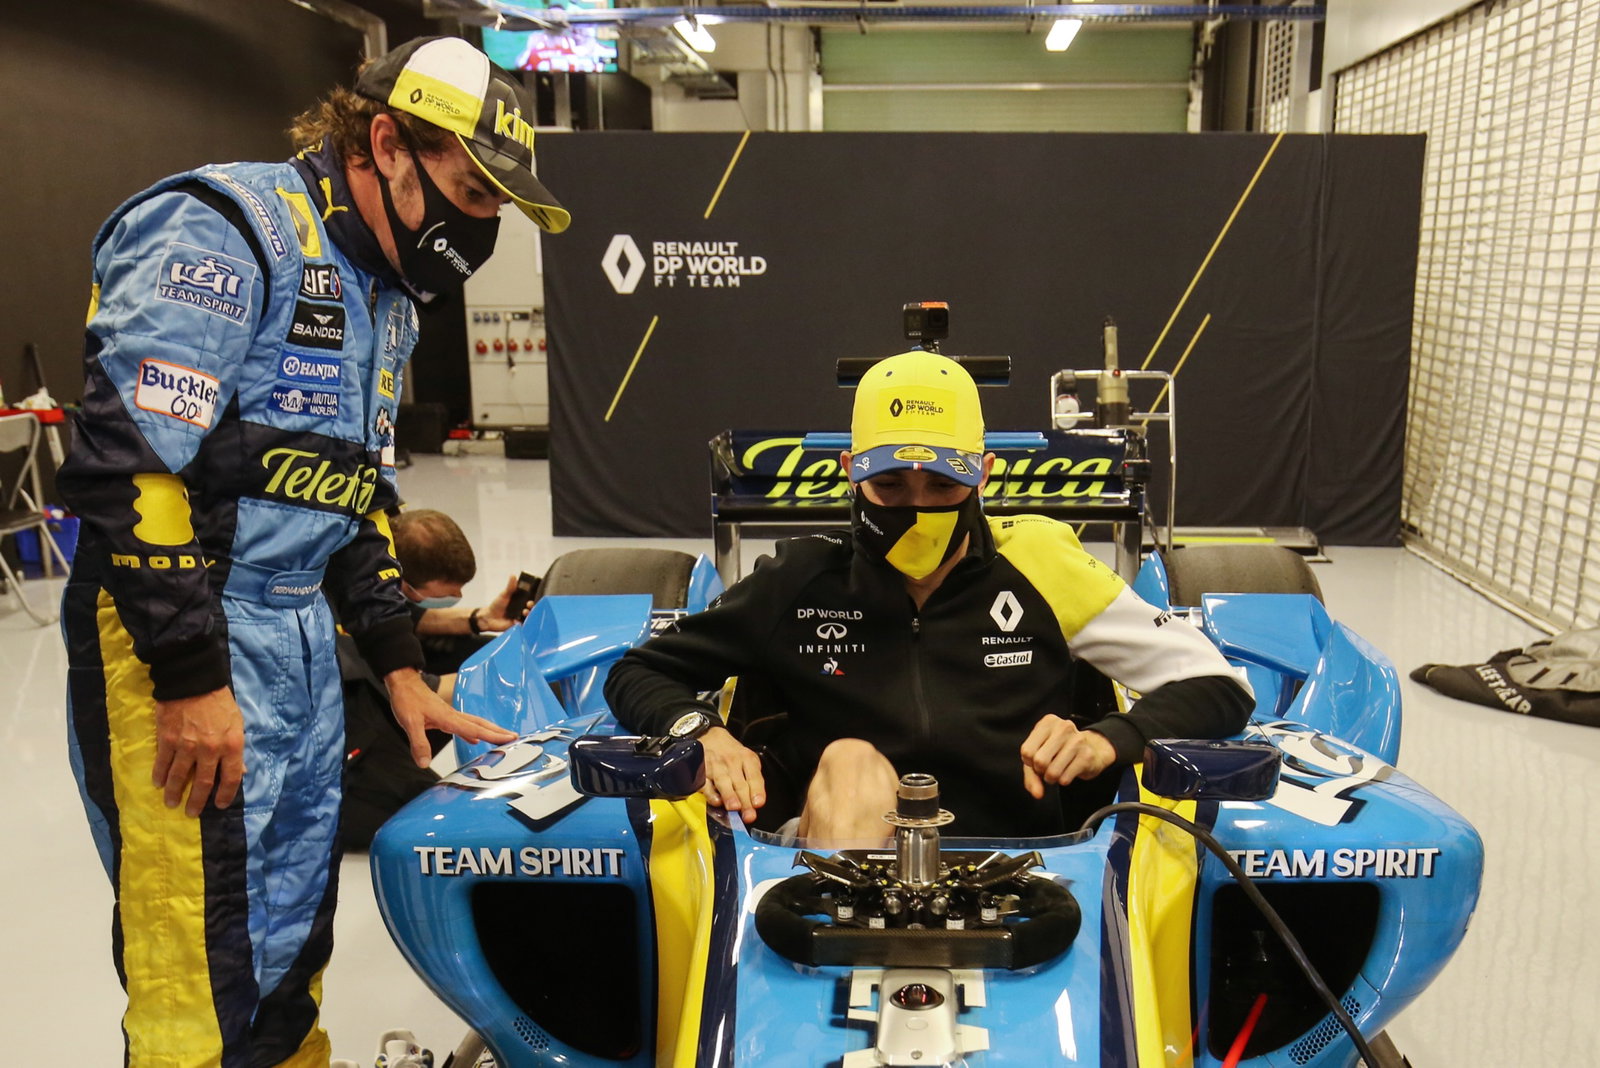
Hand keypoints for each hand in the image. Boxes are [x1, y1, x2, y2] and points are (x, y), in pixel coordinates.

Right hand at [153, 687, 245, 816]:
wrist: (194, 682)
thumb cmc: (219, 702)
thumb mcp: (237, 724)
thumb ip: (236, 749)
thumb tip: (239, 771)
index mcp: (231, 745)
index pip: (231, 778)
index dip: (225, 794)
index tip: (219, 805)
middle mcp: (210, 749)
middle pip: (204, 783)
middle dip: (197, 801)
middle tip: (191, 812)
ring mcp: (187, 746)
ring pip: (180, 777)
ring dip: (175, 792)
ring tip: (171, 803)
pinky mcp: (168, 740)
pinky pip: (163, 763)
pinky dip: (160, 775)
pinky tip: (158, 783)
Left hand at [386, 668, 516, 767]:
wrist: (403, 683)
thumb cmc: (407, 699)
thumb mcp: (409, 723)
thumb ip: (419, 744)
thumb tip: (425, 763)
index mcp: (448, 718)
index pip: (475, 729)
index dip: (492, 736)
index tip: (509, 739)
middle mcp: (453, 715)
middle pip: (481, 724)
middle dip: (499, 732)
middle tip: (516, 738)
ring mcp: (450, 715)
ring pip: (475, 723)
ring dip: (490, 731)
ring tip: (503, 738)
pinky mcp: (445, 715)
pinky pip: (464, 725)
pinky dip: (473, 732)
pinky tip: (474, 739)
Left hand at [481, 573, 529, 631]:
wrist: (489, 618)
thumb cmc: (496, 606)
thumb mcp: (504, 595)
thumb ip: (510, 587)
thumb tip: (513, 575)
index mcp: (519, 602)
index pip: (529, 600)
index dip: (532, 600)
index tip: (530, 599)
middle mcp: (521, 610)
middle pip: (531, 609)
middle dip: (532, 607)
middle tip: (529, 605)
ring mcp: (520, 618)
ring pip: (529, 617)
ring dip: (529, 614)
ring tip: (524, 612)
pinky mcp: (518, 625)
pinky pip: (523, 625)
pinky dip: (522, 623)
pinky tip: (518, 621)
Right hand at [698, 726, 764, 819]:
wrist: (710, 736)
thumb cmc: (731, 753)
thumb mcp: (748, 760)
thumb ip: (753, 780)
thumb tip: (754, 802)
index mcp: (747, 759)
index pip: (754, 776)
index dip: (757, 791)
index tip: (758, 803)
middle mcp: (732, 762)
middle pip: (740, 783)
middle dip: (745, 801)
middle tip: (749, 815)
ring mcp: (715, 766)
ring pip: (723, 782)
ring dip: (729, 796)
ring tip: (734, 808)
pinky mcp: (701, 771)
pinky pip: (705, 783)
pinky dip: (710, 793)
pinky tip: (716, 800)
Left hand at [1019, 714, 1116, 798]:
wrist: (1092, 750)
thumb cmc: (1059, 751)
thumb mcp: (1039, 756)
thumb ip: (1031, 776)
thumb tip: (1037, 793)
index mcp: (1048, 722)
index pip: (1026, 751)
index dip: (1029, 762)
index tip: (1036, 759)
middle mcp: (1063, 727)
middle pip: (1039, 761)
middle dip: (1040, 771)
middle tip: (1047, 767)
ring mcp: (1077, 740)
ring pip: (1052, 772)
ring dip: (1051, 778)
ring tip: (1056, 771)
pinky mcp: (1087, 755)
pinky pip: (1065, 778)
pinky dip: (1063, 780)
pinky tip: (1067, 772)